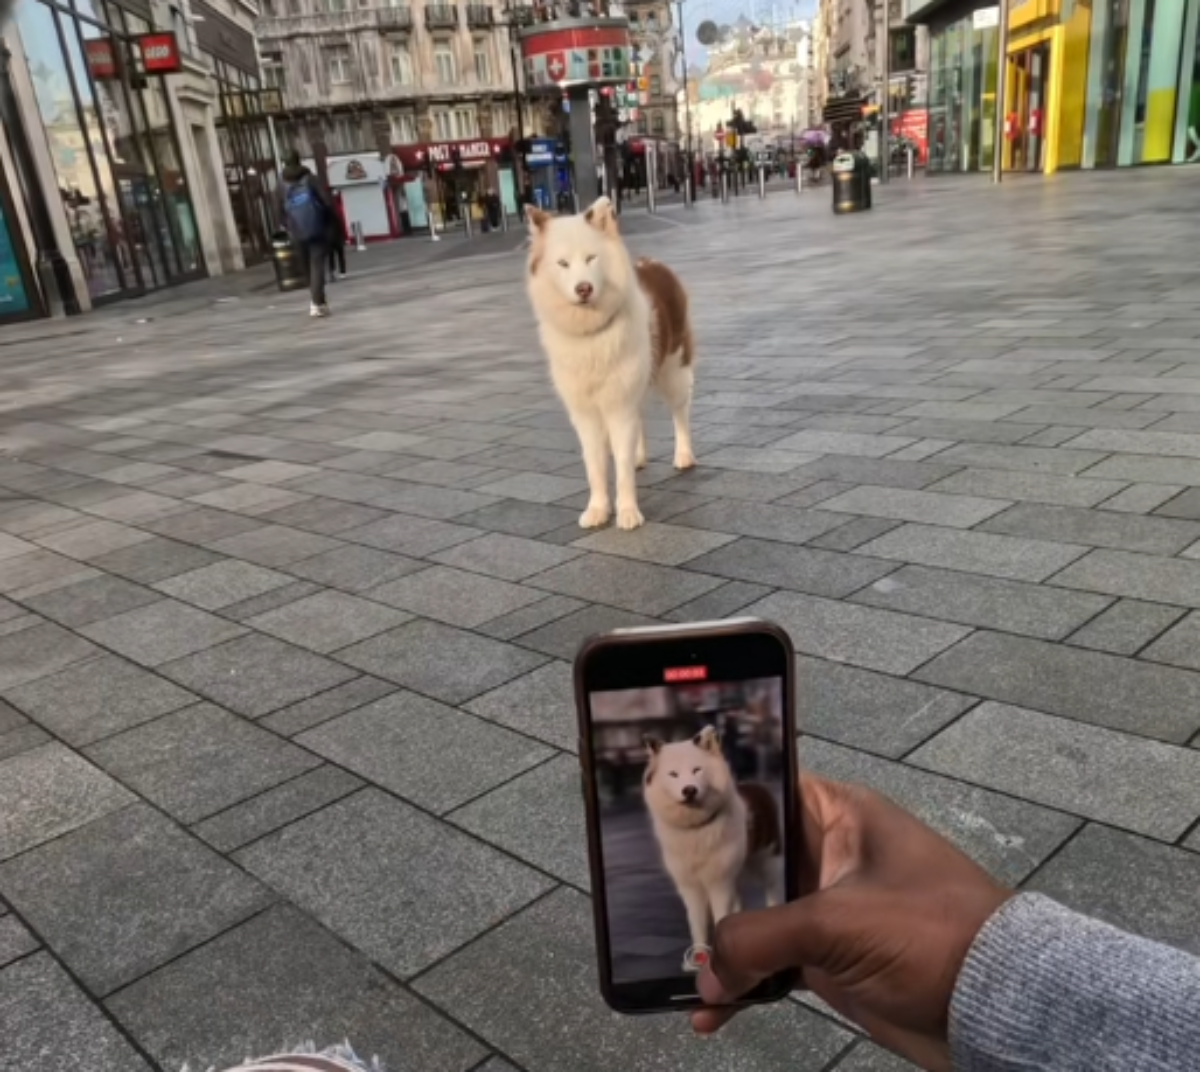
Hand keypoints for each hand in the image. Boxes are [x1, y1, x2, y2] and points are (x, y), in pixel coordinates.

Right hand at [690, 773, 1011, 1070]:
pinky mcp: (830, 959)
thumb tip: (706, 970)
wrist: (999, 1007)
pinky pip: (771, 965)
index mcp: (838, 814)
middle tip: (656, 902)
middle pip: (750, 860)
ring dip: (720, 946)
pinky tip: (712, 1012)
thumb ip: (760, 938)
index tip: (670, 823)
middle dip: (706, 887)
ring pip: (755, 918)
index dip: (717, 806)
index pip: (764, 791)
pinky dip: (743, 986)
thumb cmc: (928, 931)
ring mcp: (827, 909)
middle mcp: (827, 853)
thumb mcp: (837, 923)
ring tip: (678, 970)